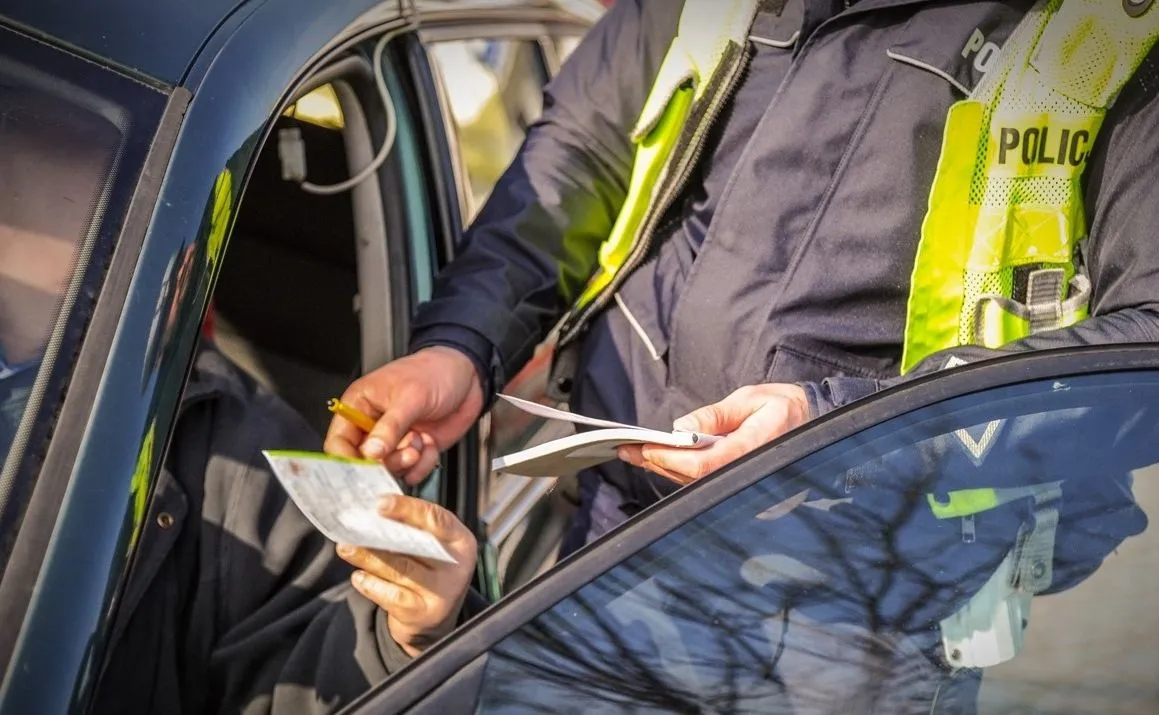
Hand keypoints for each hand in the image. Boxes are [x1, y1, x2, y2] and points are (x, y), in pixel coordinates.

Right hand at [324, 346, 483, 484]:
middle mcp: (374, 426)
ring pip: (388, 470)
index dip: (346, 459)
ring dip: (406, 462)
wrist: (469, 375)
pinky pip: (411, 472)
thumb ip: (390, 426)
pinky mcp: (414, 450)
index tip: (364, 468)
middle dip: (385, 462)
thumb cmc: (435, 372)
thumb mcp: (411, 396)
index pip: (339, 441)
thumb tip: (371, 452)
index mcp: (360, 405)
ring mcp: (395, 440)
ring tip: (420, 442)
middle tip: (404, 453)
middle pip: (362, 462)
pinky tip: (430, 445)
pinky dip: (423, 465)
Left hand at [337, 495, 477, 657]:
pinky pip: (392, 596)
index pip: (436, 519)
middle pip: (416, 545)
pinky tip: (358, 576)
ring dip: (369, 557)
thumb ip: (411, 528)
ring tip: (346, 548)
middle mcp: (456, 566)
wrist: (433, 617)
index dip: (407, 509)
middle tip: (353, 526)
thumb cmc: (427, 568)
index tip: (379, 504)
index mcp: (460, 540)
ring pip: (400, 569)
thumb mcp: (431, 545)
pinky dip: (372, 585)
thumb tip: (375, 510)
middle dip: (382, 534)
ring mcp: (442, 592)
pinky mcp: (424, 613)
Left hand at [618, 383, 809, 484]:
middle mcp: (746, 471)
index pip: (704, 463)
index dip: (671, 458)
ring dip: (663, 467)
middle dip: (658, 463)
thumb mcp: (749, 399)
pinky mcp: (738, 480)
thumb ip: (715, 416)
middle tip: (627, 450)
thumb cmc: (783, 407)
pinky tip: (659, 459)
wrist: (813, 421)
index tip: (645, 448)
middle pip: (693, 477)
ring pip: (695, 482)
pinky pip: (703, 480)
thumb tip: (680, 427)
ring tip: (635, 453)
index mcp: (752, 449)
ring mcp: (743, 480)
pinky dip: (678, 470)